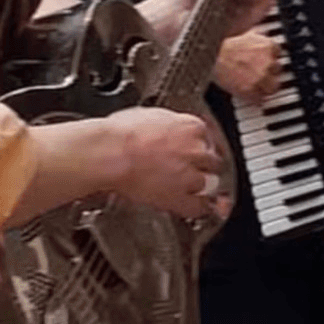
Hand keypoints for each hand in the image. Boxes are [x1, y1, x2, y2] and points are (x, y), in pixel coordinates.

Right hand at [105, 107, 225, 220]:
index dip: (198, 144)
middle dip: (203, 165)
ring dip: (201, 185)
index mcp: (190, 127)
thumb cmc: (121, 133)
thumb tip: (165, 127)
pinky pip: (198, 207)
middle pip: (212, 160)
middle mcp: (195, 150)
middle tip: (193, 167)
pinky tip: (198, 207)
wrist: (110, 153)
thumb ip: (167, 125)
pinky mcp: (178, 198)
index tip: (194, 147)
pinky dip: (199, 208)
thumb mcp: (150, 115)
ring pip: (208, 183)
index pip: (206, 137)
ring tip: (190, 187)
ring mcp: (189, 176)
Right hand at [215, 30, 283, 105]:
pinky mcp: (251, 91)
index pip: (279, 53)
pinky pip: (260, 100)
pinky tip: (251, 96)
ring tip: (258, 87)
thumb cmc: (224, 47)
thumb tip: (263, 33)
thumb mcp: (245, 34)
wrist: (210, 58)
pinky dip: (256, 99)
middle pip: (277, 71)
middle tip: (261, 73)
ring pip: (273, 88)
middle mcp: (268, 63)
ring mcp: (260, 78)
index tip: (266, 60)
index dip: (271, 57)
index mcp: (268, 46)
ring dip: (266, 88)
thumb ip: (258, 35)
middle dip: (270, 72)